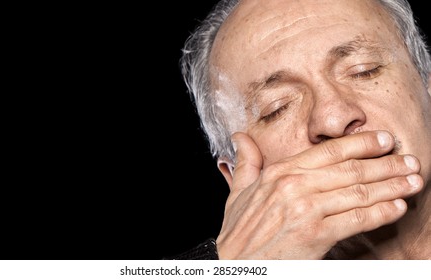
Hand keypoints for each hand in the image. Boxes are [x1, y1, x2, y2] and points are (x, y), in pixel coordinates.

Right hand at [216, 131, 422, 258]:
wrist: (233, 265)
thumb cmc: (238, 232)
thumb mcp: (238, 192)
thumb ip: (246, 162)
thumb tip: (240, 137)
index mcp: (279, 171)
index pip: (328, 151)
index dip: (360, 143)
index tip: (383, 140)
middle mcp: (294, 185)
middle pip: (350, 169)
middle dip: (385, 164)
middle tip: (410, 160)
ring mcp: (305, 208)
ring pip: (358, 192)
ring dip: (391, 186)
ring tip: (413, 181)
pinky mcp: (315, 234)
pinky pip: (357, 219)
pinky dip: (381, 213)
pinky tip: (397, 207)